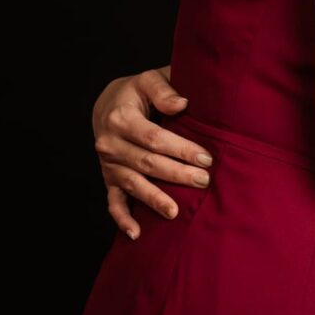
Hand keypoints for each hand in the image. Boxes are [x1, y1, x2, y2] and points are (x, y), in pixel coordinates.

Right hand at [92, 66, 210, 238]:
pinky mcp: (109, 179)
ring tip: (175, 212)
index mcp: (121, 119)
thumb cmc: (137, 93)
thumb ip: (164, 90)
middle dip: (176, 174)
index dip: (180, 149)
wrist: (108, 105)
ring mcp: (109, 164)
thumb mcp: (149, 80)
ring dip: (153, 199)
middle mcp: (110, 144)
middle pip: (146, 163)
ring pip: (132, 184)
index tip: (205, 158)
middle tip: (204, 182)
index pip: (154, 138)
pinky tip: (136, 234)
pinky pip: (113, 202)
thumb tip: (182, 104)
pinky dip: (122, 219)